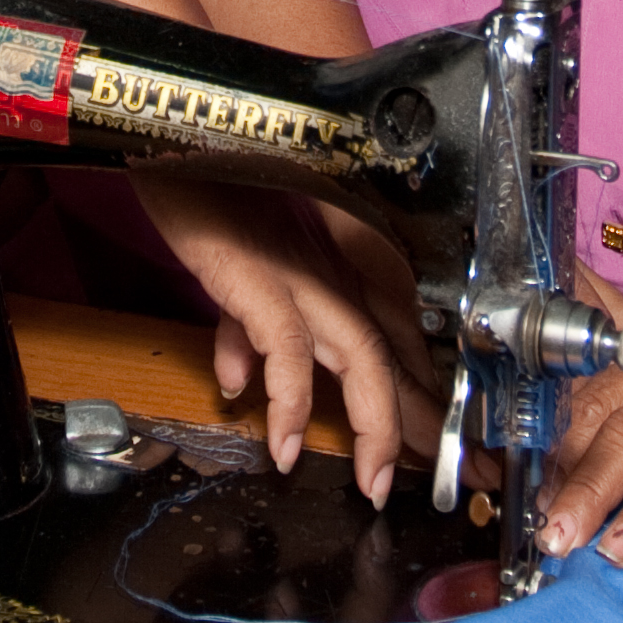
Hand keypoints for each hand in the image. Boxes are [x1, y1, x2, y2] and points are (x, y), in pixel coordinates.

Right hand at [132, 176, 436, 503]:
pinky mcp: (257, 277)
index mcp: (324, 273)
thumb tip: (243, 383)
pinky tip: (284, 444)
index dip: (419, 398)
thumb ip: (245, 330)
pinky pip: (288, 347)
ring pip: (360, 354)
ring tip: (372, 481)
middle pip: (391, 356)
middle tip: (451, 475)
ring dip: (374, 423)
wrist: (171, 140)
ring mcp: (295, 274)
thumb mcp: (234, 277)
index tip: (443, 448)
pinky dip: (291, 399)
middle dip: (423, 422)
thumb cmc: (204, 195)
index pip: (389, 343)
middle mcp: (323, 273)